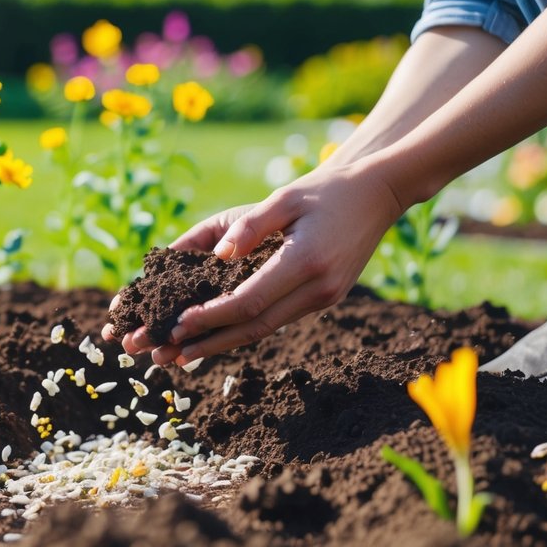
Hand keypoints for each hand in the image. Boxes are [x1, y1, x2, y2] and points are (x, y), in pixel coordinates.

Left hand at [103, 161, 404, 365]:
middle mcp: (318, 288)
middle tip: (170, 355)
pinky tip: (219, 334)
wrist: (376, 194)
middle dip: (210, 342)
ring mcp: (324, 297)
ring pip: (266, 327)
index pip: (250, 301)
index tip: (179, 324)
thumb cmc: (324, 191)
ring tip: (185, 354)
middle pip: (255, 326)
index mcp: (306, 262)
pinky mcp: (324, 298)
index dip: (212, 316)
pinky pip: (278, 318)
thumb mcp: (284, 198)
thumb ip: (249, 226)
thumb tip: (218, 255)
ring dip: (225, 342)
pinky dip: (246, 328)